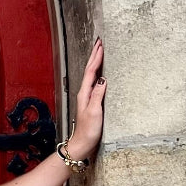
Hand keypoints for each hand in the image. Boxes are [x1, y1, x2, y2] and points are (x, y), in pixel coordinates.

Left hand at [66, 37, 105, 162]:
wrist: (82, 144)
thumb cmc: (88, 131)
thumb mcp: (94, 112)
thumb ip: (97, 95)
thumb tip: (102, 79)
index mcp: (84, 93)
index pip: (90, 71)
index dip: (96, 58)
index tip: (101, 45)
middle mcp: (84, 93)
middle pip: (89, 70)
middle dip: (94, 55)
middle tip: (99, 42)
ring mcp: (87, 97)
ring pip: (91, 75)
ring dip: (95, 63)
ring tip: (100, 52)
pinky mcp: (91, 102)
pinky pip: (94, 83)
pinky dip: (98, 74)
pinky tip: (101, 73)